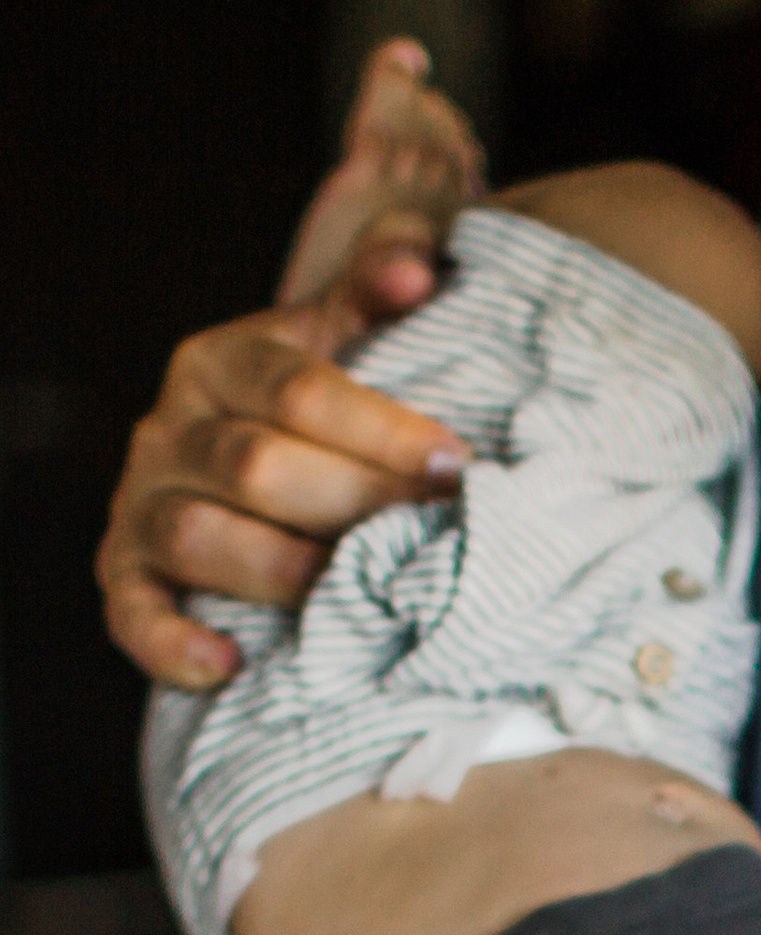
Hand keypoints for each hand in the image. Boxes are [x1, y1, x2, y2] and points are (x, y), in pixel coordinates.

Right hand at [99, 38, 483, 689]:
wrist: (254, 478)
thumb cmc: (318, 418)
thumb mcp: (343, 342)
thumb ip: (375, 295)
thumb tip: (414, 269)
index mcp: (222, 362)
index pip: (299, 390)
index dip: (383, 431)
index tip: (459, 465)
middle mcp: (171, 428)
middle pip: (257, 467)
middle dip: (354, 503)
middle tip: (434, 536)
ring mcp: (144, 504)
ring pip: (200, 536)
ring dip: (286, 572)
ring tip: (361, 597)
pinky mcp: (126, 575)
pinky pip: (133, 614)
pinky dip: (175, 644)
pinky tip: (233, 666)